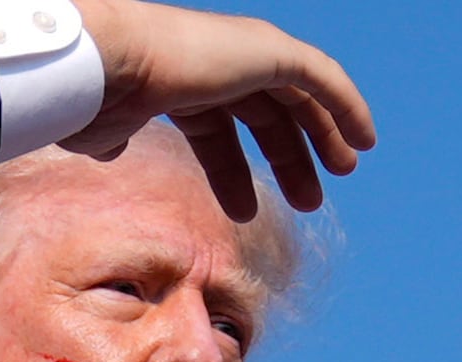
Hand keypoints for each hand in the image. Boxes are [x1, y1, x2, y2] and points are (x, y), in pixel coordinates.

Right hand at [64, 0, 375, 220]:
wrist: (109, 64)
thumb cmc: (97, 99)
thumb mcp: (105, 130)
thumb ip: (115, 139)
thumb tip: (110, 150)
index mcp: (178, 85)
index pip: (216, 132)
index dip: (232, 173)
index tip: (246, 211)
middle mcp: (214, 65)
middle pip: (264, 116)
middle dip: (287, 158)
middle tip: (308, 200)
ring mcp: (243, 53)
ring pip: (298, 98)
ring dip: (322, 137)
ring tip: (341, 175)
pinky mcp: (269, 50)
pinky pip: (322, 79)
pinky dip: (346, 106)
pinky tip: (364, 140)